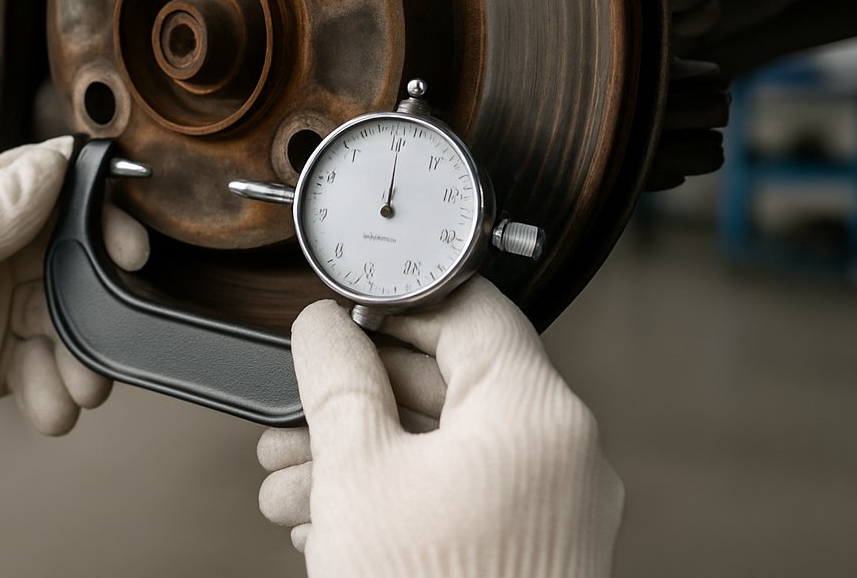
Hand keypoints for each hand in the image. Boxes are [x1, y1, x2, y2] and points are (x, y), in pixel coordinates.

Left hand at [0, 137, 147, 510]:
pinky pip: (46, 364)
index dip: (96, 210)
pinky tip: (49, 410)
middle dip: (99, 293)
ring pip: (66, 316)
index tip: (127, 247)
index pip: (45, 183)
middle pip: (70, 254)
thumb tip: (54, 162)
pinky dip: (57, 388)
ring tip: (78, 391)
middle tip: (115, 325)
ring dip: (82, 354)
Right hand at [256, 276, 622, 576]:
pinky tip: (331, 521)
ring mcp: (555, 511)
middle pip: (450, 383)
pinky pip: (464, 496)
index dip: (395, 304)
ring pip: (448, 447)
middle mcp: (563, 456)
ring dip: (363, 455)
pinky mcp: (535, 553)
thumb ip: (337, 381)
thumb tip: (321, 329)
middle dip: (358, 399)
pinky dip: (399, 496)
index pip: (469, 309)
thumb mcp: (357, 475)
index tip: (345, 315)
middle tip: (298, 410)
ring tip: (293, 482)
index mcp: (538, 414)